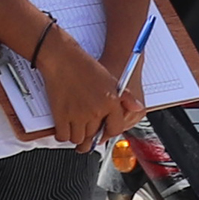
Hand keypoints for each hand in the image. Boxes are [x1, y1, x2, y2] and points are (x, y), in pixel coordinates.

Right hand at [37, 25, 129, 146]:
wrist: (64, 60)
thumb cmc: (85, 67)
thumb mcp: (111, 81)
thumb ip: (125, 98)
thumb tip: (137, 108)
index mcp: (111, 103)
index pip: (115, 129)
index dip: (108, 133)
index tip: (102, 133)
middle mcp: (96, 111)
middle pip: (94, 136)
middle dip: (90, 135)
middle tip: (85, 129)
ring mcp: (78, 115)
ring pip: (78, 139)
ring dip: (76, 136)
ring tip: (75, 129)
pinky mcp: (61, 116)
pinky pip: (63, 136)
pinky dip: (63, 135)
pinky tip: (64, 128)